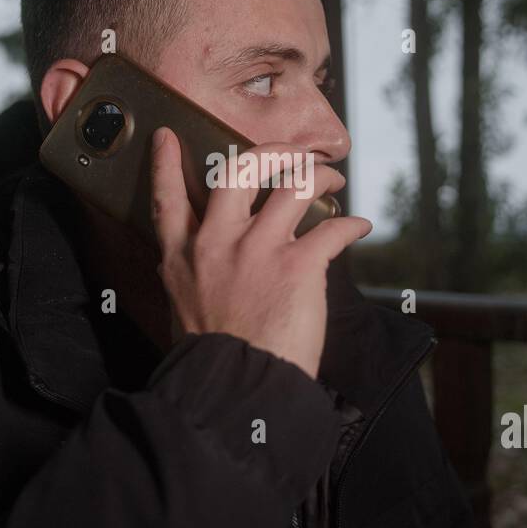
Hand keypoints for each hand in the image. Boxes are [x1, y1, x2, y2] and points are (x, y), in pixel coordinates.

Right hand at [149, 127, 369, 378]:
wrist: (238, 389)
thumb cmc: (213, 360)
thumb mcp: (181, 311)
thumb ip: (185, 279)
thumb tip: (180, 266)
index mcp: (182, 258)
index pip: (168, 199)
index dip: (166, 164)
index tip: (168, 138)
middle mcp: (217, 244)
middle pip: (240, 169)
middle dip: (271, 151)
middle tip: (290, 152)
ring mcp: (258, 250)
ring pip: (293, 185)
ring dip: (320, 176)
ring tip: (333, 179)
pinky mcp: (298, 266)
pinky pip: (332, 228)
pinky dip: (351, 224)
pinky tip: (360, 226)